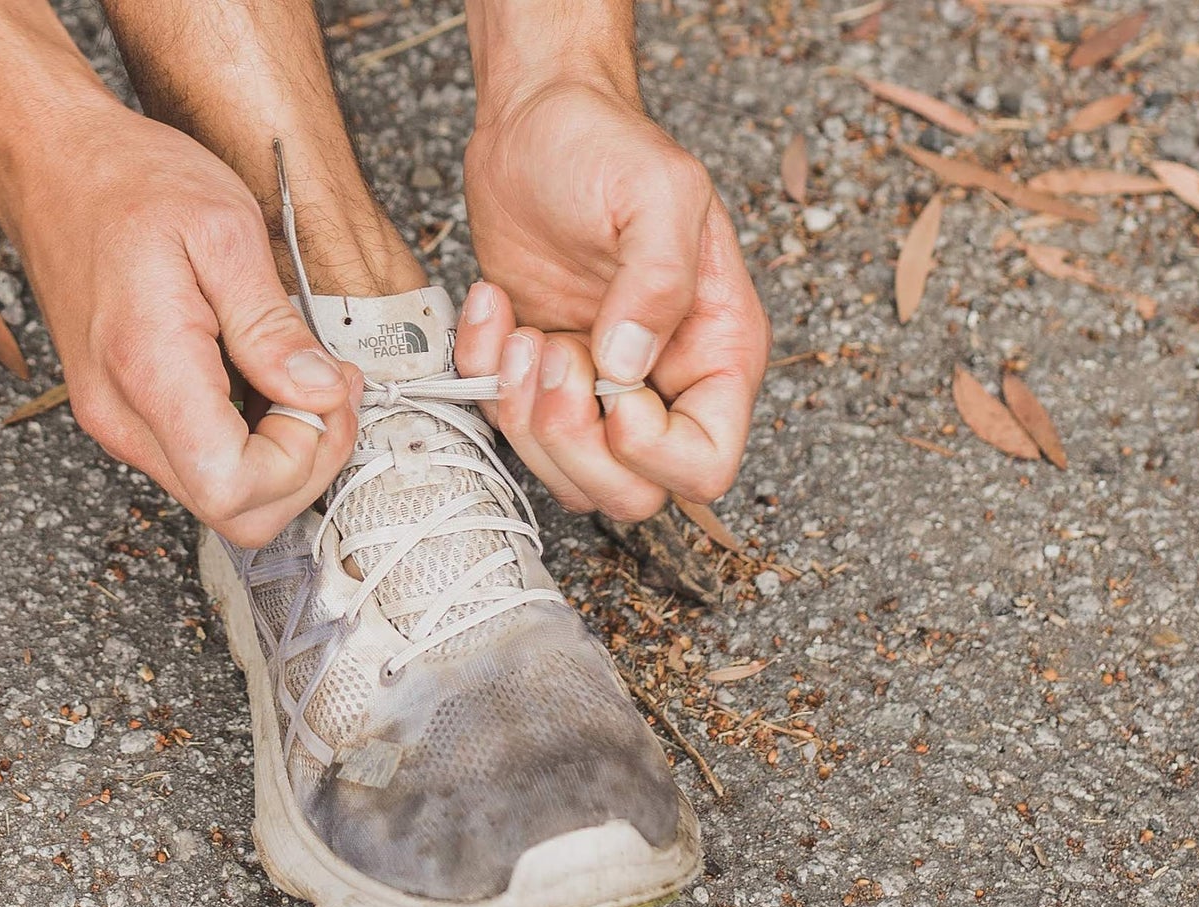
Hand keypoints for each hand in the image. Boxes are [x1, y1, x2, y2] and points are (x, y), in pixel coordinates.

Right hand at [7, 107, 361, 546]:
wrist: (51, 165)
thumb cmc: (130, 183)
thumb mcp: (224, 229)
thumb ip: (272, 326)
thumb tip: (319, 393)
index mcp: (149, 372)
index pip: (233, 489)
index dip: (302, 459)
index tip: (327, 393)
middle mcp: (124, 417)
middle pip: (234, 512)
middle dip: (306, 464)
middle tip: (332, 390)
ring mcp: (120, 422)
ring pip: (222, 496)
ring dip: (284, 454)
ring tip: (305, 375)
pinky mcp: (127, 414)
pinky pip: (204, 461)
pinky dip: (253, 438)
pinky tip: (269, 377)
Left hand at [457, 81, 769, 517]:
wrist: (537, 122)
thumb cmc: (608, 147)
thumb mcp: (657, 193)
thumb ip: (659, 281)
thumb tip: (628, 369)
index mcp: (715, 353)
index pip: (707, 465)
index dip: (656, 456)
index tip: (614, 395)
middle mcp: (661, 385)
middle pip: (632, 493)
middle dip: (576, 443)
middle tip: (553, 357)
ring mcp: (593, 388)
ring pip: (565, 476)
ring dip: (524, 416)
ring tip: (520, 332)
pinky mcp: (533, 376)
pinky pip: (504, 424)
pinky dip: (483, 376)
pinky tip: (494, 307)